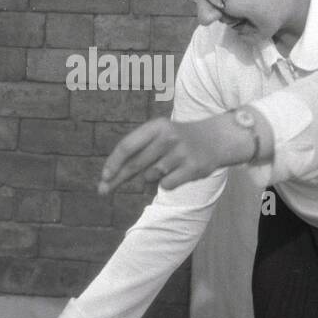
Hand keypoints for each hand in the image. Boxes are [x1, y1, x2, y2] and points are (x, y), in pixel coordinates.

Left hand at [97, 116, 224, 195]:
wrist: (215, 139)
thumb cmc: (176, 141)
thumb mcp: (157, 136)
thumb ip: (136, 153)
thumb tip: (108, 178)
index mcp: (156, 126)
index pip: (128, 146)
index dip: (113, 163)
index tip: (103, 177)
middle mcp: (168, 137)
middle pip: (135, 165)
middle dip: (117, 179)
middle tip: (103, 190)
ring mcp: (181, 152)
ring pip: (150, 177)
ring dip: (151, 177)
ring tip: (166, 166)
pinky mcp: (193, 167)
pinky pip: (166, 185)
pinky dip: (166, 183)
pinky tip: (177, 173)